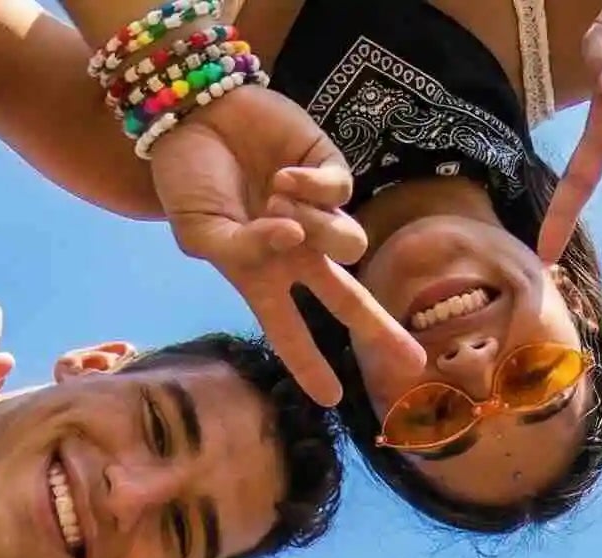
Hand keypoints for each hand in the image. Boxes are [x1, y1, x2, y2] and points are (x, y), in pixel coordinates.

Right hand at [146, 87, 420, 404]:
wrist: (195, 112)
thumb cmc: (188, 179)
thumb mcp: (199, 232)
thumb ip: (242, 251)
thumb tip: (292, 240)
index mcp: (263, 276)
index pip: (289, 330)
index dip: (308, 365)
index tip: (331, 400)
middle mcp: (298, 251)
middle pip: (349, 300)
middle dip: (380, 329)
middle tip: (412, 360)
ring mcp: (318, 212)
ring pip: (350, 243)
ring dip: (318, 227)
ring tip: (279, 199)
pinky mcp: (331, 170)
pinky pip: (341, 193)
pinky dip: (312, 187)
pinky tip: (285, 173)